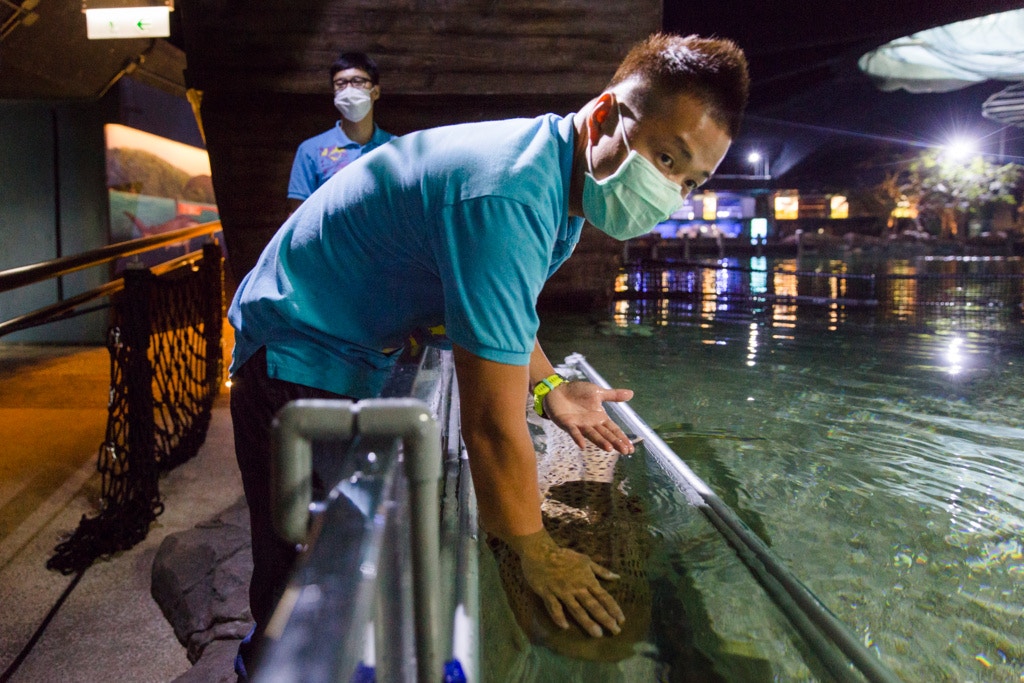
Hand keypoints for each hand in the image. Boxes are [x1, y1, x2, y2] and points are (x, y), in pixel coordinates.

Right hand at [508, 530, 624, 636]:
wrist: (540, 551)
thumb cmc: (564, 556)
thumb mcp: (585, 560)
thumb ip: (601, 570)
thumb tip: (617, 577)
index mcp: (587, 579)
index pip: (603, 596)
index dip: (613, 608)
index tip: (622, 620)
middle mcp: (577, 587)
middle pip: (593, 605)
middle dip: (605, 618)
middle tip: (616, 631)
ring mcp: (562, 591)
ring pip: (576, 609)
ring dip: (587, 621)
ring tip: (597, 634)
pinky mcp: (548, 593)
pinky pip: (554, 607)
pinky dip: (559, 616)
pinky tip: (564, 627)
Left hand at [544, 380, 635, 453]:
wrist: (558, 390)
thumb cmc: (577, 392)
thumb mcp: (598, 392)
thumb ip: (613, 395)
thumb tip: (632, 394)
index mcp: (600, 417)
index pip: (613, 429)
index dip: (622, 438)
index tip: (631, 448)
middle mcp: (591, 424)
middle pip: (605, 434)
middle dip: (615, 442)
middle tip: (625, 451)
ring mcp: (579, 425)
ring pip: (592, 435)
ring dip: (600, 442)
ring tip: (609, 449)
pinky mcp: (567, 423)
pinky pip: (573, 432)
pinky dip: (578, 438)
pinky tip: (583, 446)